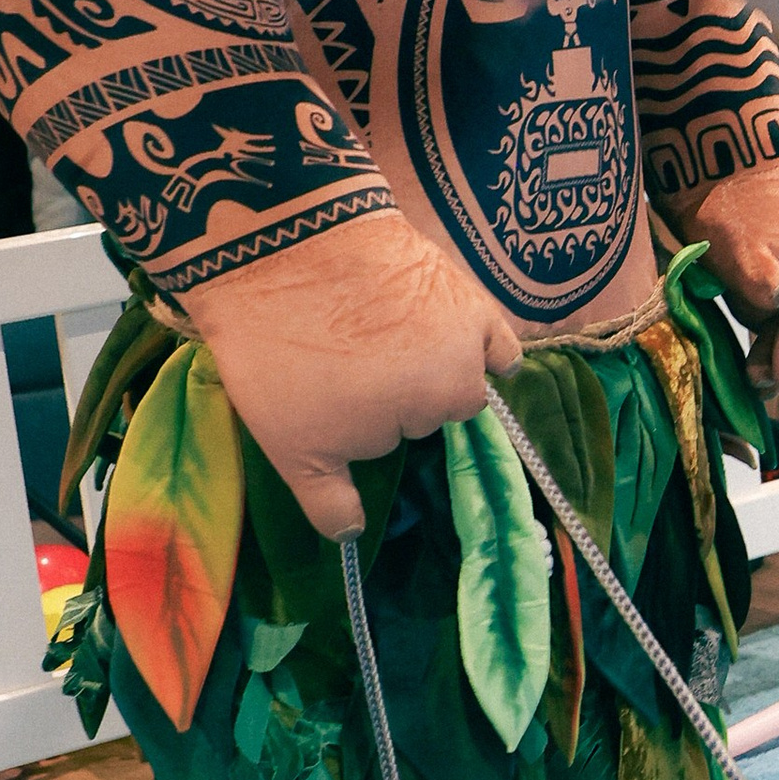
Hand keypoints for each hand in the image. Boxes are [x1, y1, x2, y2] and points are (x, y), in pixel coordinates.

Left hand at [186, 210, 521, 537]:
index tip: (326, 388)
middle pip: (426, 407)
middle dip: (392, 391)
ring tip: (377, 336)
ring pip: (453, 373)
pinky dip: (490, 353)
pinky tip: (481, 357)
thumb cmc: (280, 351)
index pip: (389, 438)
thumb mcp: (290, 444)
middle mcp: (457, 383)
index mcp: (422, 419)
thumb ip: (329, 501)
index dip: (356, 418)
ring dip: (429, 364)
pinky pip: (498, 343)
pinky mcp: (467, 293)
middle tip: (344, 358)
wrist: (281, 241)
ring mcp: (467, 336)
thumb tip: (352, 538)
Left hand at [678, 160, 778, 395]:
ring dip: (751, 350)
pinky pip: (755, 313)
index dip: (778, 377)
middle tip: (739, 384)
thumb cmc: (739, 203)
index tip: (758, 389)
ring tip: (727, 368)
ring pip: (770, 333)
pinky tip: (718, 335)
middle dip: (764, 369)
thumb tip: (770, 301)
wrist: (735, 151)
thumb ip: (756, 280)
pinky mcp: (760, 272)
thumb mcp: (745, 245)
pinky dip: (742, 327)